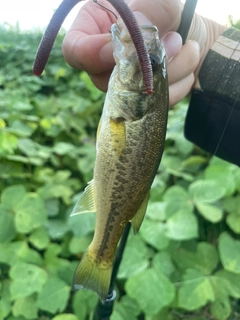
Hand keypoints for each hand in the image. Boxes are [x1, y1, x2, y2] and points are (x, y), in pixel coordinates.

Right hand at [62, 0, 224, 105]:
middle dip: (142, 64)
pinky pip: (156, 104)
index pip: (75, 51)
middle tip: (173, 40)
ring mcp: (120, 84)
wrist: (191, 34)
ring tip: (185, 45)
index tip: (123, 49)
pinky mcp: (141, 101)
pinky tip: (188, 60)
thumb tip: (129, 33)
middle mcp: (103, 61)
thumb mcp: (161, 2)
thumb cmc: (168, 13)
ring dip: (169, 71)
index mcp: (93, 29)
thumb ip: (147, 10)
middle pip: (103, 79)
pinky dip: (179, 83)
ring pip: (133, 96)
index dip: (93, 55)